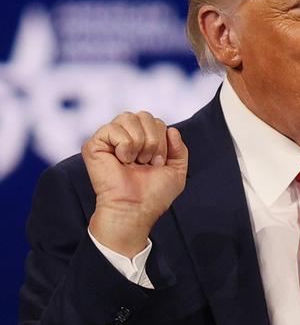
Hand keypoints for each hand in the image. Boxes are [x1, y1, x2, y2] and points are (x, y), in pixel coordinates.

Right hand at [82, 111, 187, 256]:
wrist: (136, 209)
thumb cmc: (154, 194)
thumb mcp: (177, 170)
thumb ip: (180, 148)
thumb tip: (172, 129)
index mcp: (143, 140)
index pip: (157, 121)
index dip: (162, 141)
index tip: (157, 163)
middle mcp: (125, 137)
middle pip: (145, 115)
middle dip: (153, 140)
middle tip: (146, 162)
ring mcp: (109, 140)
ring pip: (129, 117)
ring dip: (139, 142)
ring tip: (134, 162)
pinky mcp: (94, 145)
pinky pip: (113, 128)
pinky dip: (124, 145)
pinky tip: (121, 160)